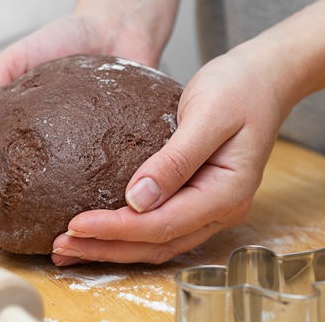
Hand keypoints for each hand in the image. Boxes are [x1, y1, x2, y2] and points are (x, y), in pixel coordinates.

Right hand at [0, 13, 160, 199]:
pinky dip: (94, 191)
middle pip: (21, 178)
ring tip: (31, 222)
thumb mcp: (20, 57)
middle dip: (0, 199)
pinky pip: (104, 174)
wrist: (119, 24)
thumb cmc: (68, 36)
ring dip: (46, 207)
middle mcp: (51, 143)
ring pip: (61, 186)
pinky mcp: (118, 150)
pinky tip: (86, 207)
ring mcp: (84, 150)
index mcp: (23, 124)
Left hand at [52, 49, 293, 265]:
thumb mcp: (207, 116)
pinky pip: (160, 225)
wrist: (262, 78)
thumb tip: (137, 199)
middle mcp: (219, 209)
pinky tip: (100, 229)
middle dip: (107, 247)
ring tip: (71, 246)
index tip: (76, 225)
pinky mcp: (196, 196)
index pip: (163, 224)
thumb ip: (176, 159)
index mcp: (226, 193)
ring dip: (113, 246)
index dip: (117, 229)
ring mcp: (209, 207)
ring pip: (157, 241)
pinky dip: (127, 232)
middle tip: (61, 246)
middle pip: (156, 243)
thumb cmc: (239, 88)